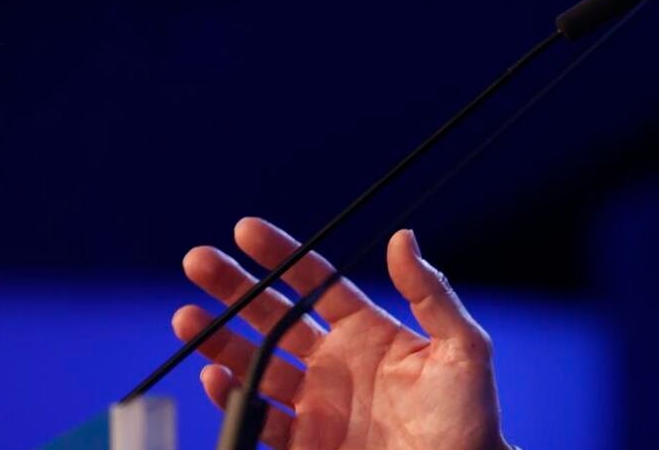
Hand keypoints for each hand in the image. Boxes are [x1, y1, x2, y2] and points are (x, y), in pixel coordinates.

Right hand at [174, 217, 511, 449]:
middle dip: (233, 288)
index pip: (314, 283)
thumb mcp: (463, 348)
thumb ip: (430, 294)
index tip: (244, 230)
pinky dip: (233, 397)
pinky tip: (215, 376)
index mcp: (367, 332)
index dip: (279, 255)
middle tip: (197, 261)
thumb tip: (402, 237)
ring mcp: (315, 406)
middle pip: (272, 316)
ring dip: (219, 341)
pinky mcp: (303, 446)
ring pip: (255, 364)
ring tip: (187, 319)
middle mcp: (333, 364)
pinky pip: (258, 420)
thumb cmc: (471, 418)